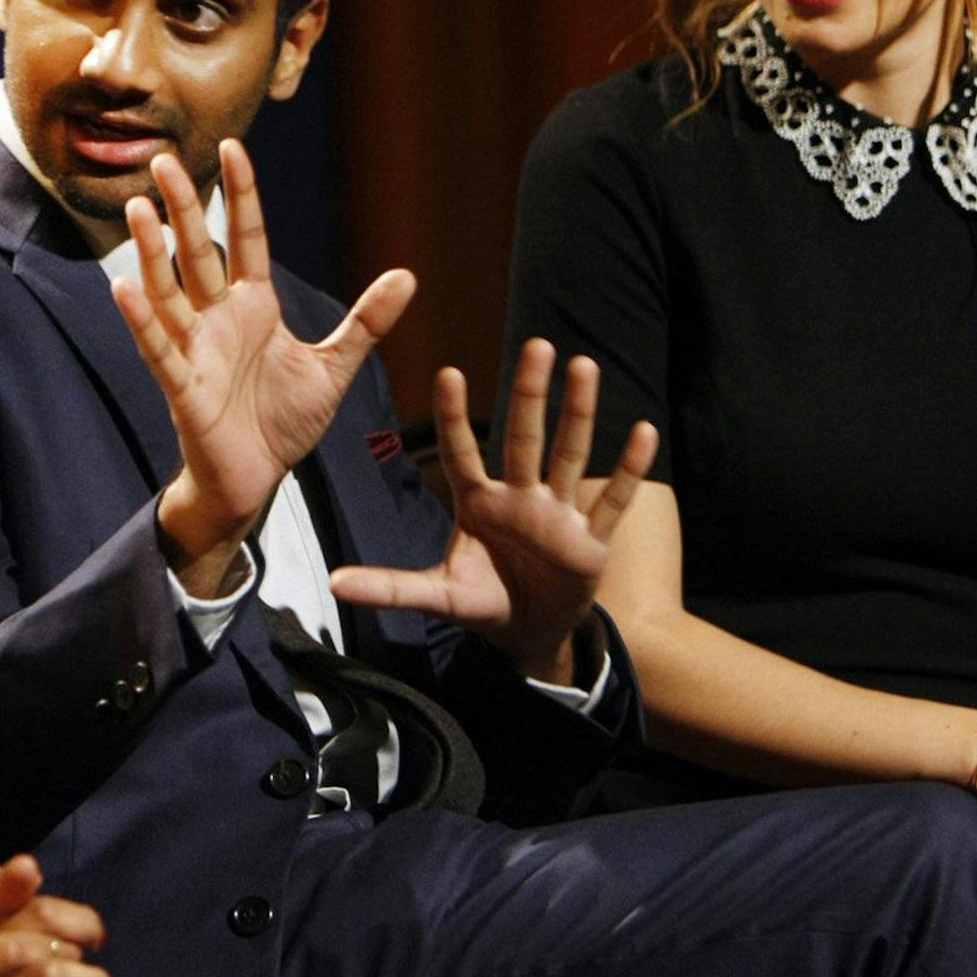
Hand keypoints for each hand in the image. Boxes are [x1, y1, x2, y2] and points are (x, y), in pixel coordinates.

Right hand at [112, 141, 414, 593]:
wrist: (255, 481)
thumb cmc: (282, 423)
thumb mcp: (334, 367)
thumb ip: (366, 322)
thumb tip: (409, 275)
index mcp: (254, 307)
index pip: (245, 238)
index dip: (240, 195)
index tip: (233, 147)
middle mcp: (218, 319)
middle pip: (198, 252)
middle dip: (183, 207)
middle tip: (164, 159)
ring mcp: (196, 350)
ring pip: (169, 291)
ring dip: (151, 252)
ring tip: (136, 207)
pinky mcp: (184, 388)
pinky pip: (159, 348)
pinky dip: (142, 319)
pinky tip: (122, 287)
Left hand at [328, 339, 656, 682]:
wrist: (527, 632)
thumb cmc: (482, 601)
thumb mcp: (435, 595)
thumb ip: (389, 586)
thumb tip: (333, 584)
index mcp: (478, 503)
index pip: (463, 453)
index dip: (454, 417)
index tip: (447, 372)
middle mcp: (519, 498)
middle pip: (525, 439)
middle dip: (530, 395)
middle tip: (536, 344)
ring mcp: (557, 515)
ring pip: (569, 456)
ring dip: (578, 414)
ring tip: (584, 365)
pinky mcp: (590, 541)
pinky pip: (612, 501)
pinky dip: (627, 471)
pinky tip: (643, 430)